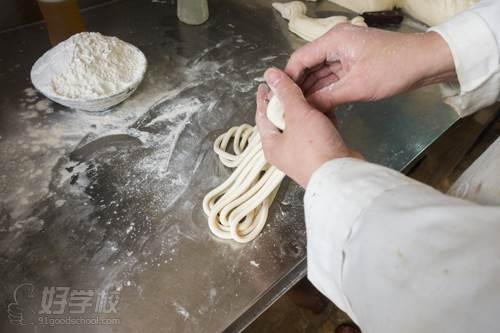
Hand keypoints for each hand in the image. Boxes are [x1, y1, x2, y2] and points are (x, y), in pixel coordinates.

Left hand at [255, 68, 362, 187]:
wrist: (340, 175)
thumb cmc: (313, 148)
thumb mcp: (297, 115)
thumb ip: (286, 93)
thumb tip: (270, 73)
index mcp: (271, 144)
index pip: (262, 115)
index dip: (265, 96)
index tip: (269, 81)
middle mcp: (284, 150)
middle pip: (282, 118)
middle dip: (288, 100)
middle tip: (294, 81)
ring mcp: (304, 152)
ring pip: (302, 124)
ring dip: (307, 107)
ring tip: (311, 88)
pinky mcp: (322, 151)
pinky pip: (318, 130)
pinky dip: (321, 118)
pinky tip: (327, 104)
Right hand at [285, 24, 456, 111]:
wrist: (426, 63)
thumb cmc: (395, 69)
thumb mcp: (358, 86)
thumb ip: (328, 98)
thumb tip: (305, 109)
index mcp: (334, 39)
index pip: (301, 58)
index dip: (289, 79)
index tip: (280, 98)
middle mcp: (336, 42)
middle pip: (308, 65)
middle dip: (299, 86)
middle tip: (287, 107)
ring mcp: (345, 52)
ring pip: (320, 72)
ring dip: (312, 90)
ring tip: (299, 109)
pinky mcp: (353, 62)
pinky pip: (332, 76)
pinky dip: (325, 89)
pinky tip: (317, 104)